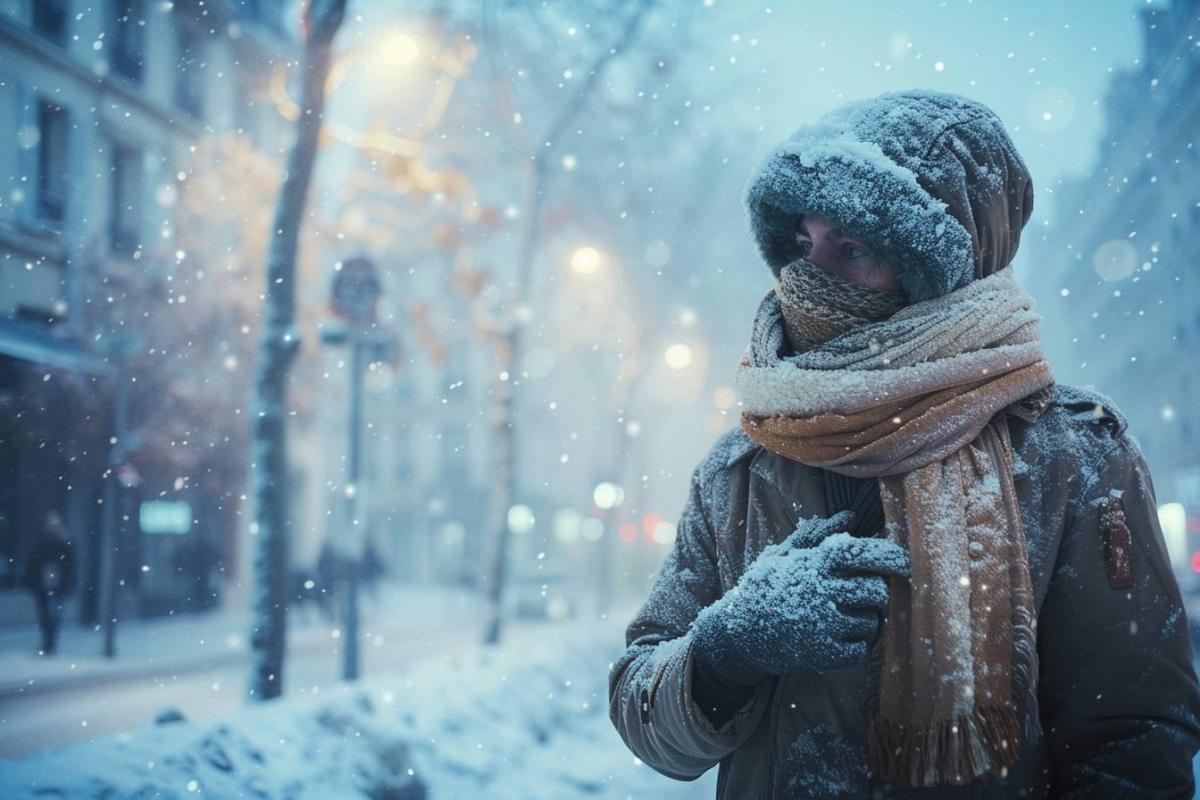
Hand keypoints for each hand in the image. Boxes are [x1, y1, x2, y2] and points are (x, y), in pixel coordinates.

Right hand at [691, 510, 909, 682]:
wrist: (740, 632)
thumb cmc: (767, 586)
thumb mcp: (786, 554)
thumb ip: (819, 535)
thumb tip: (851, 517)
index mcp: (815, 563)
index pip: (863, 553)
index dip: (890, 556)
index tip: (908, 564)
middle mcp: (822, 591)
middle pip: (877, 591)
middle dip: (878, 594)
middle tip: (866, 596)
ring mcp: (824, 625)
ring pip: (871, 622)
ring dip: (867, 620)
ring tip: (846, 616)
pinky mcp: (824, 654)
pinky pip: (861, 648)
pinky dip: (857, 644)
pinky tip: (840, 636)